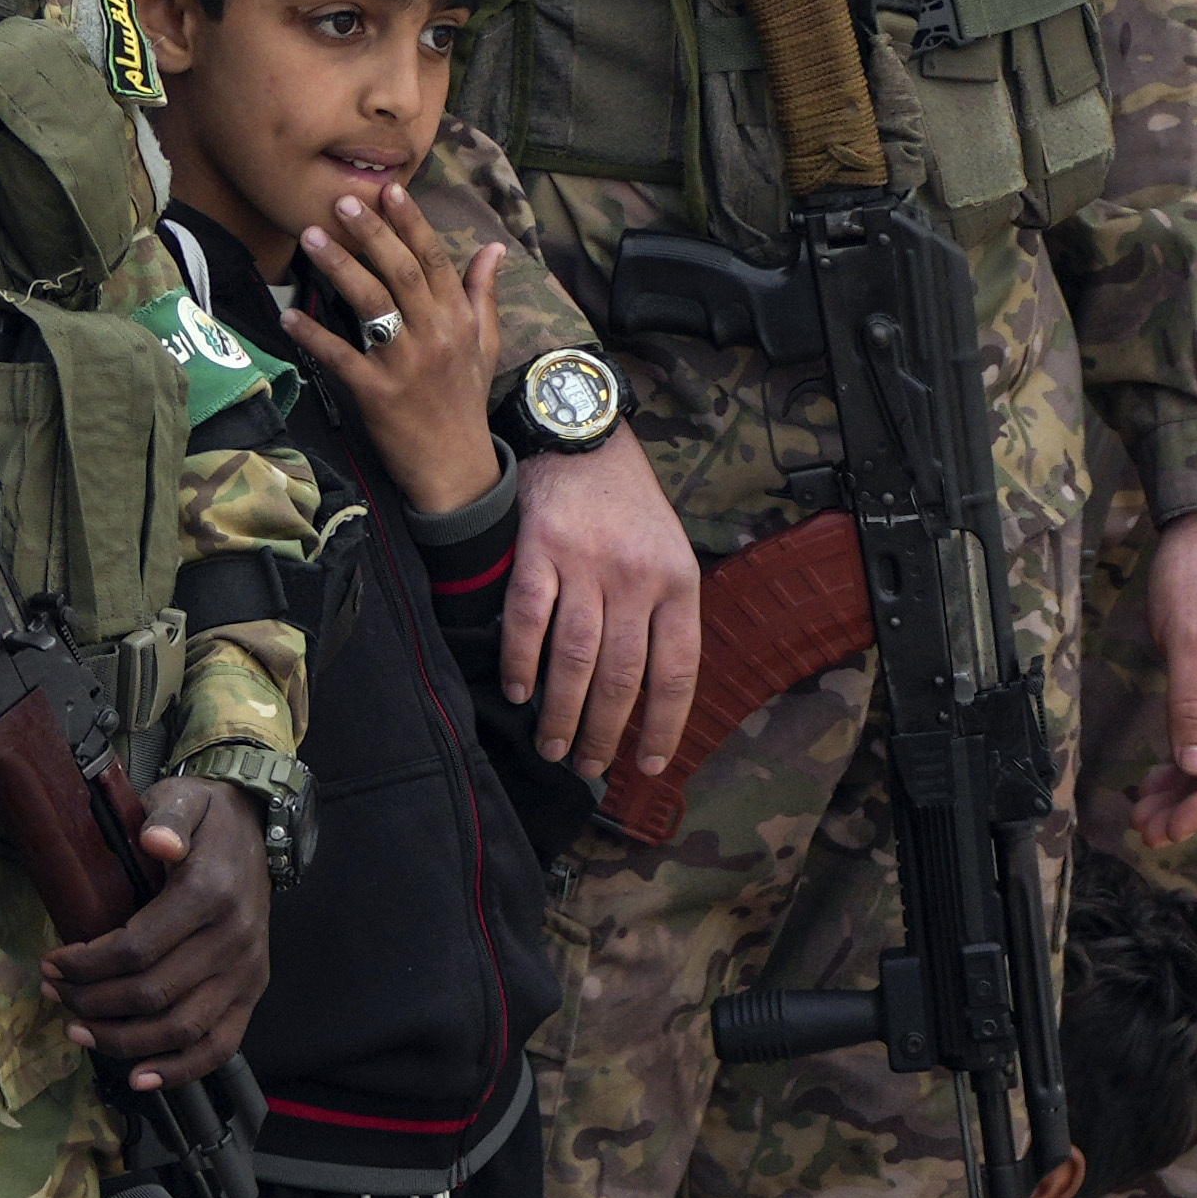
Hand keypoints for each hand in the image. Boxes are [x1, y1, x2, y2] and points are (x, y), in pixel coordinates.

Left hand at [44, 775, 269, 1089]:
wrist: (258, 829)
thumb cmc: (207, 818)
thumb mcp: (186, 798)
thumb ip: (169, 817)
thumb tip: (156, 841)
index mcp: (210, 894)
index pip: (137, 948)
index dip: (87, 964)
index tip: (52, 962)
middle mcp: (233, 940)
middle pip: (152, 994)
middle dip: (92, 1002)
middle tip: (54, 994)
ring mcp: (246, 973)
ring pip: (180, 1029)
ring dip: (122, 1040)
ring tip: (77, 1031)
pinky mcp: (252, 992)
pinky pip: (220, 1046)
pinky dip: (180, 1070)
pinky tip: (139, 1077)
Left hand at [269, 181, 503, 513]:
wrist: (456, 468)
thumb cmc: (465, 401)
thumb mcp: (485, 345)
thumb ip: (483, 294)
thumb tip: (494, 247)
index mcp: (458, 320)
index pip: (434, 260)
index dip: (411, 222)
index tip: (389, 189)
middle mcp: (435, 335)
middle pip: (401, 272)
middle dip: (372, 233)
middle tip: (341, 200)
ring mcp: (406, 364)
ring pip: (372, 304)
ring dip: (340, 268)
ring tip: (312, 236)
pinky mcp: (377, 393)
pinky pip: (341, 357)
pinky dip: (314, 336)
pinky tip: (289, 316)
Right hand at [498, 426, 700, 775]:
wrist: (582, 431)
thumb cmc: (625, 500)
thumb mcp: (667, 549)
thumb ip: (661, 611)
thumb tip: (645, 691)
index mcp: (678, 581)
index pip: (677, 672)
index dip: (664, 726)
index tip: (648, 763)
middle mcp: (636, 576)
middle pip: (622, 677)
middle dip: (605, 733)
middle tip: (588, 766)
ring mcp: (586, 563)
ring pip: (576, 658)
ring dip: (563, 712)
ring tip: (554, 746)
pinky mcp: (539, 549)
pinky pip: (529, 620)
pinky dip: (522, 663)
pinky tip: (518, 691)